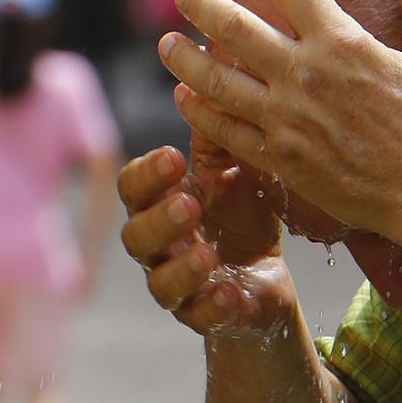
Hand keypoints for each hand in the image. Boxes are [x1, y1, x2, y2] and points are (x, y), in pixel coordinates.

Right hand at [118, 143, 296, 336]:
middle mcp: (159, 247)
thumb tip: (204, 85)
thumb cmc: (242, 216)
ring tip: (207, 254)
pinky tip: (230, 293)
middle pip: (136, 237)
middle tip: (188, 204)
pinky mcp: (205, 316)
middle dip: (159, 220)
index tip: (173, 158)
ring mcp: (178, 286)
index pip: (133, 188)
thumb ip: (218, 140)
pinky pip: (198, 317)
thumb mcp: (236, 172)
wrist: (268, 276)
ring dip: (181, 268)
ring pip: (160, 283)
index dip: (146, 174)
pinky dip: (212, 307)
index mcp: (160, 204)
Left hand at [158, 0, 401, 258]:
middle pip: (236, 29)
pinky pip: (227, 132)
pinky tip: (185, 98)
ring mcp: (286, 119)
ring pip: (218, 82)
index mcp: (343, 43)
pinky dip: (200, 113)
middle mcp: (305, 75)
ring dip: (186, 60)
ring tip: (167, 44)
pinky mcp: (279, 158)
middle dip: (203, 5)